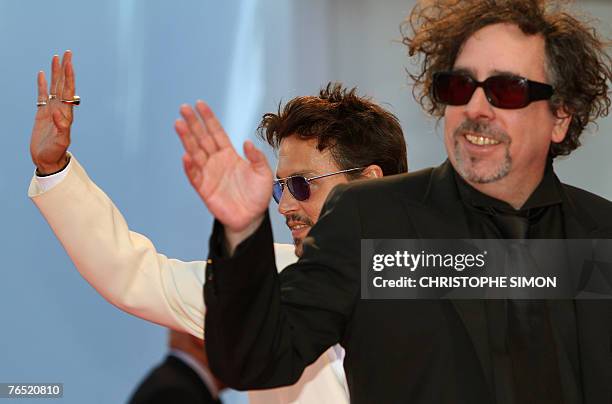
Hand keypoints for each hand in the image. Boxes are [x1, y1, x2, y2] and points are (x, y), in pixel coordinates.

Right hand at [30, 51, 75, 174]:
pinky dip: (42, 84)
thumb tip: (61, 115)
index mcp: (66, 114)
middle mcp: (61, 109)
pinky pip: (42, 95)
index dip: (69, 76)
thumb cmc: (56, 153)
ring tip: (56, 57)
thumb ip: (63, 129)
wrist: (47, 160)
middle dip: (65, 69)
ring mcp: (51, 110)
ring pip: (53, 87)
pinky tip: (42, 74)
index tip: (69, 62)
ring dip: (55, 73)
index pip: (68, 90)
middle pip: (63, 84)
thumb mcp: (61, 142)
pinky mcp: (42, 114)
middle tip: (67, 52)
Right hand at [175, 101, 272, 236]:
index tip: (200, 104)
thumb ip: (257, 158)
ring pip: (195, 152)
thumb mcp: (264, 173)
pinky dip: (190, 166)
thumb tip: (247, 142)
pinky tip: (186, 155)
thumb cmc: (258, 195)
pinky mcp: (204, 189)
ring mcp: (208, 174)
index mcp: (229, 154)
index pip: (216, 132)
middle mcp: (216, 161)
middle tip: (183, 108)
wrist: (252, 218)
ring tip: (179, 124)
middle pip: (202, 138)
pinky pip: (194, 176)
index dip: (208, 118)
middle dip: (193, 123)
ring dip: (187, 139)